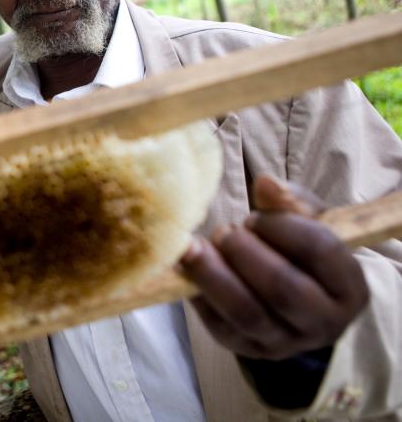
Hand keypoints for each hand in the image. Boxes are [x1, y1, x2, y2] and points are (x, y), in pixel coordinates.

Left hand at [179, 176, 369, 360]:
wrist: (293, 300)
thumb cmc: (300, 251)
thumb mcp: (308, 222)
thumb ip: (290, 201)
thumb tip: (266, 183)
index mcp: (349, 287)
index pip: (321, 252)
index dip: (282, 227)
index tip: (254, 217)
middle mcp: (322, 323)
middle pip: (283, 288)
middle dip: (246, 253)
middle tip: (223, 231)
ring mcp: (284, 342)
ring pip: (246, 313)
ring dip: (214, 275)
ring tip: (193, 247)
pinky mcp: (247, 350)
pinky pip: (219, 325)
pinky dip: (198, 294)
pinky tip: (184, 268)